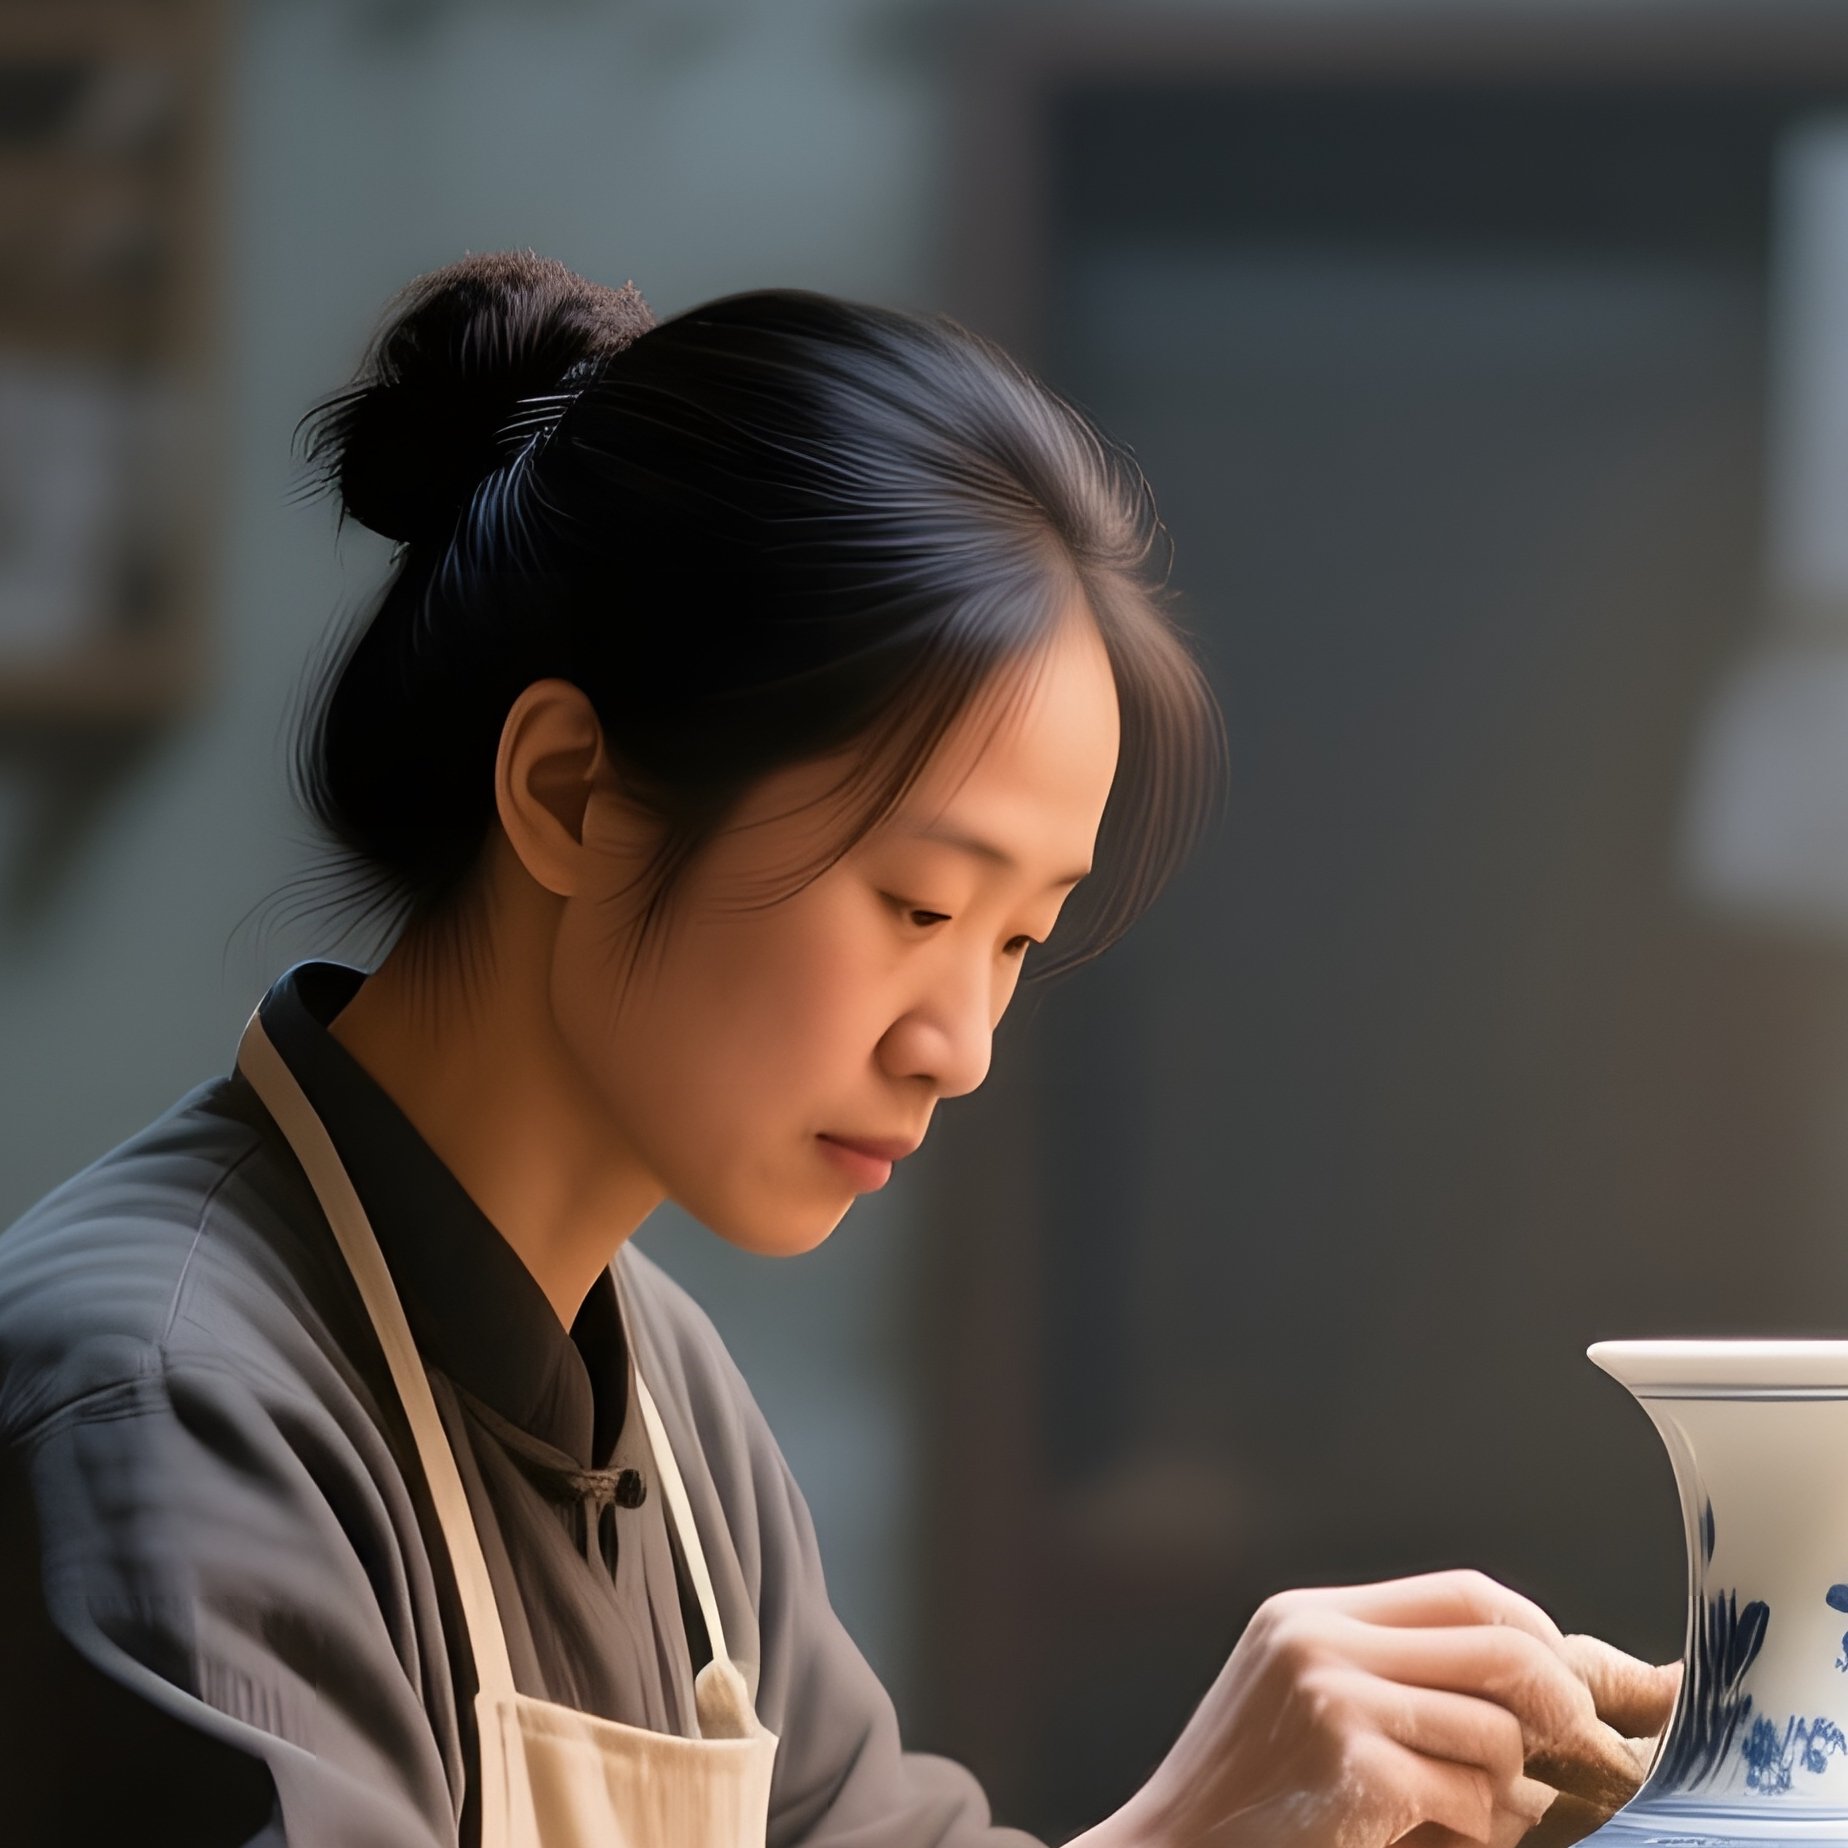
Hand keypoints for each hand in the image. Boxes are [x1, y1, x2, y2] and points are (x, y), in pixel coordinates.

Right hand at [1089, 1568, 1680, 1847]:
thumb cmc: (1245, 1804)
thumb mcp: (1304, 1707)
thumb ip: (1395, 1679)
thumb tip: (1543, 1686)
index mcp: (1311, 1615)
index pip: (1466, 1592)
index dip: (1540, 1636)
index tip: (1585, 1688)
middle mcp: (1319, 1639)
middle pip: (1500, 1642)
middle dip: (1563, 1704)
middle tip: (1582, 1756)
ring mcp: (1331, 1699)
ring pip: (1497, 1729)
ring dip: (1509, 1792)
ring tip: (1468, 1817)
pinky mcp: (1350, 1769)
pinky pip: (1471, 1797)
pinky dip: (1476, 1831)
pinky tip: (1432, 1839)